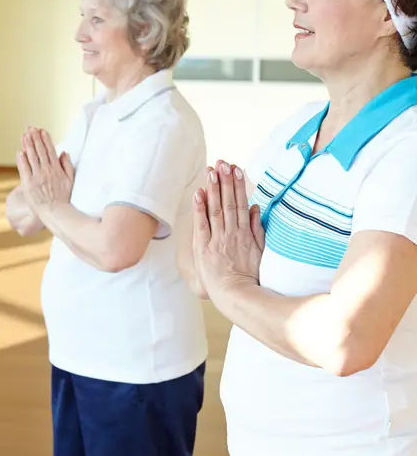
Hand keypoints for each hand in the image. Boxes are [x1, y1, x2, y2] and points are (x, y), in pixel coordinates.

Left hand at [16, 127, 73, 214]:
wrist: (54, 212)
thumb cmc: (62, 197)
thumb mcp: (70, 180)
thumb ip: (67, 165)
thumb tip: (64, 152)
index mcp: (56, 169)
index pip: (50, 150)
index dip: (46, 139)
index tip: (42, 130)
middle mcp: (46, 171)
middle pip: (39, 151)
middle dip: (35, 138)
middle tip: (31, 128)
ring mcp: (36, 177)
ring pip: (31, 157)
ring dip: (27, 144)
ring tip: (24, 135)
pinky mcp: (28, 184)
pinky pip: (24, 169)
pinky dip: (21, 159)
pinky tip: (19, 151)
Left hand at [192, 160, 265, 297]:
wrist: (238, 296)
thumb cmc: (250, 277)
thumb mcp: (260, 251)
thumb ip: (257, 229)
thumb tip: (255, 208)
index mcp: (245, 233)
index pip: (241, 203)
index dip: (238, 185)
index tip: (237, 168)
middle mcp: (232, 233)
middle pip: (228, 202)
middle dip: (225, 181)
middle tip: (222, 162)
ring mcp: (218, 240)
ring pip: (216, 209)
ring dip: (213, 189)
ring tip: (211, 170)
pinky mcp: (204, 248)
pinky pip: (202, 225)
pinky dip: (200, 208)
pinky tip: (199, 193)